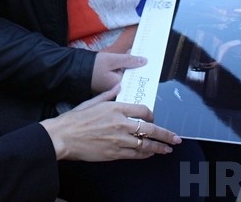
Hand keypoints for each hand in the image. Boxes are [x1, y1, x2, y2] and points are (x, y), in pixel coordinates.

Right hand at [40, 86, 181, 160]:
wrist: (64, 136)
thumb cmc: (75, 119)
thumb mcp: (92, 101)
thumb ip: (109, 94)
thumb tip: (119, 85)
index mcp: (116, 107)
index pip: (143, 110)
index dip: (151, 115)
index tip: (153, 117)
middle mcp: (121, 123)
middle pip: (150, 129)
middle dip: (166, 135)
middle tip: (176, 138)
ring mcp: (119, 139)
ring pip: (146, 144)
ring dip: (159, 147)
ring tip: (167, 149)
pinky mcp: (114, 153)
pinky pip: (135, 154)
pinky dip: (145, 154)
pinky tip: (150, 154)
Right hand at [91, 52, 145, 93]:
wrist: (76, 69)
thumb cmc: (92, 66)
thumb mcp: (112, 59)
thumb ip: (128, 60)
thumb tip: (144, 61)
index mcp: (119, 85)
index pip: (134, 75)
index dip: (140, 66)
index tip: (146, 58)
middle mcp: (116, 89)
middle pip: (131, 75)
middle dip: (134, 64)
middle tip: (136, 52)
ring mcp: (112, 87)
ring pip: (125, 73)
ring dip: (127, 63)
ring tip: (130, 52)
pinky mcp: (108, 83)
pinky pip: (119, 74)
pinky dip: (121, 66)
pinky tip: (123, 57)